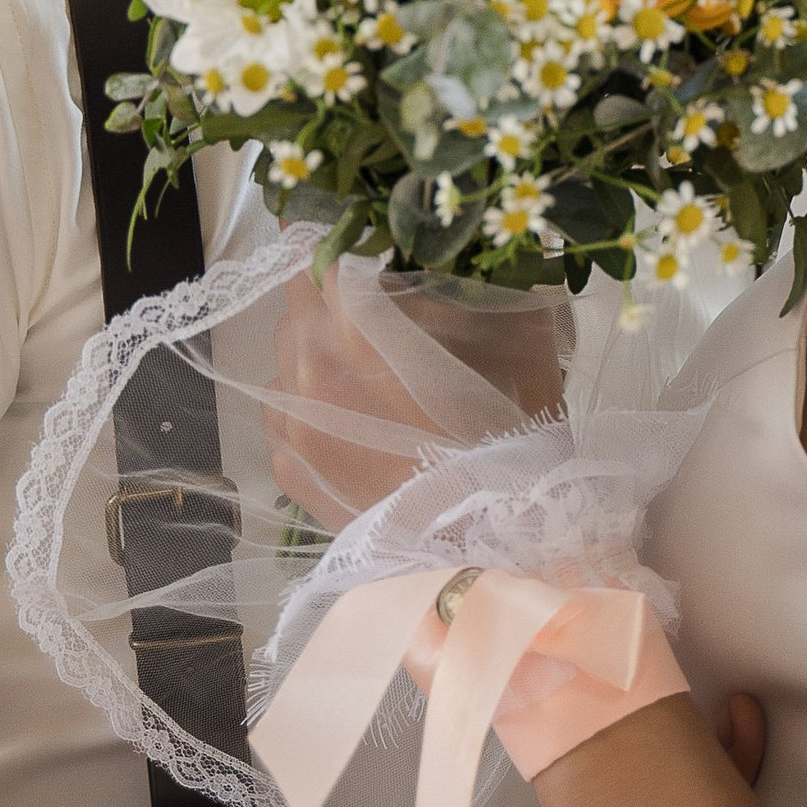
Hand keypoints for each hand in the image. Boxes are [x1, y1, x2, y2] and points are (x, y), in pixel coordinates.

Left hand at [267, 263, 571, 523]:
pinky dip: (307, 404)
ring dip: (316, 352)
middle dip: (331, 299)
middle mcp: (313, 364)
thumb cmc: (512, 454)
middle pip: (298, 300)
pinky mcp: (285, 466)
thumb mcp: (526, 360)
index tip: (368, 258)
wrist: (484, 557)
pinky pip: (280, 409)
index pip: (327, 254)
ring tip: (365, 381)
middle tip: (372, 318)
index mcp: (363, 324)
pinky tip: (351, 424)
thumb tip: (496, 266)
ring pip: (285, 355)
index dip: (349, 249)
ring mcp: (292, 419)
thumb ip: (505, 299)